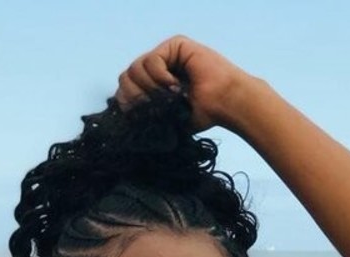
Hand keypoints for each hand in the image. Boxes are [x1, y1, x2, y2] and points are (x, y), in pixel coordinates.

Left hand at [114, 35, 253, 132]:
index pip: (125, 88)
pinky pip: (152, 59)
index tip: (140, 115)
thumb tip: (125, 113)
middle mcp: (158, 67)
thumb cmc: (203, 114)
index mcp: (154, 85)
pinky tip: (174, 85)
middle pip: (126, 76)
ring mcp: (166, 54)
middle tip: (153, 106)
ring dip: (150, 87)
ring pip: (135, 67)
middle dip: (135, 95)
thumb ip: (146, 114)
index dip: (126, 102)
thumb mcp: (167, 118)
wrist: (224, 105)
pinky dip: (159, 76)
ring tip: (169, 96)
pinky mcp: (176, 45)